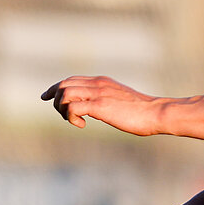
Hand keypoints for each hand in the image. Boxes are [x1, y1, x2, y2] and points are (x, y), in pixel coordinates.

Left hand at [42, 76, 165, 135]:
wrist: (157, 113)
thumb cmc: (142, 112)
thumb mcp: (118, 101)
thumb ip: (104, 100)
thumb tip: (94, 110)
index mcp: (101, 81)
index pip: (70, 79)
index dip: (55, 88)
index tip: (45, 97)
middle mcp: (98, 83)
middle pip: (63, 84)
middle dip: (55, 99)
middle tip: (63, 115)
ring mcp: (98, 93)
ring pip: (64, 93)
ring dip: (63, 109)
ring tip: (75, 120)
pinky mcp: (100, 105)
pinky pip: (73, 107)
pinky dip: (72, 118)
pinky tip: (83, 125)